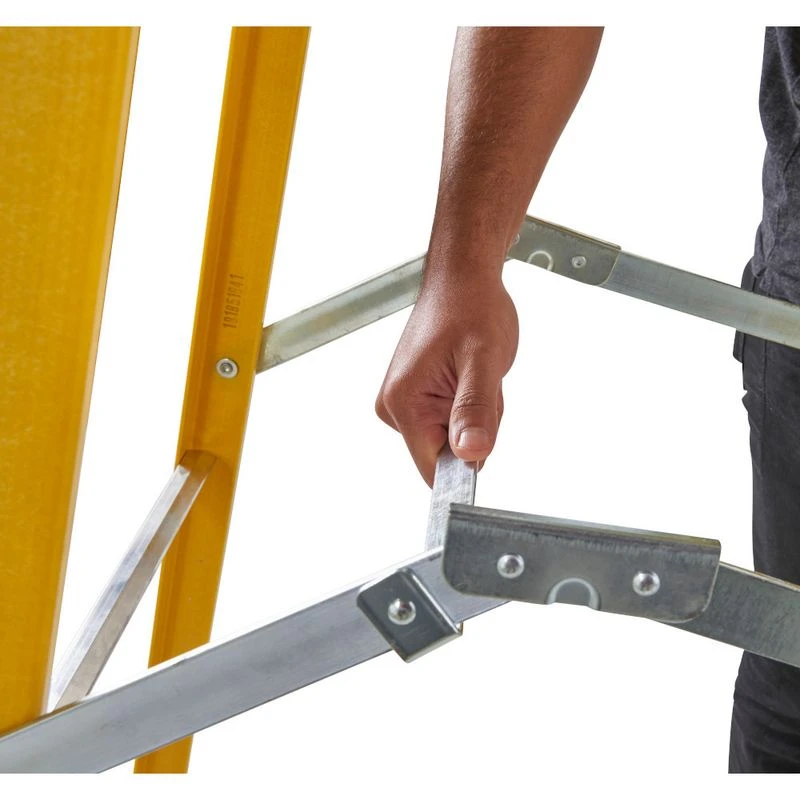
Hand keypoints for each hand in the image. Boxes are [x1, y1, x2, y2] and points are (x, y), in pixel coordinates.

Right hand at [375, 267, 518, 485]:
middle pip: (447, 452)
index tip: (482, 431)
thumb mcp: (483, 361)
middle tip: (481, 384)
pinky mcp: (415, 395)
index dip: (465, 460)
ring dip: (474, 411)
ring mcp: (403, 401)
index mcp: (403, 403)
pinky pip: (449, 419)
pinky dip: (468, 402)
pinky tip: (468, 373)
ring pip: (452, 436)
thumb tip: (471, 456)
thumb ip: (475, 411)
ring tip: (474, 373)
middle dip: (474, 426)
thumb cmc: (470, 308)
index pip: (433, 469)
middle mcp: (394, 406)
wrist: (463, 279)